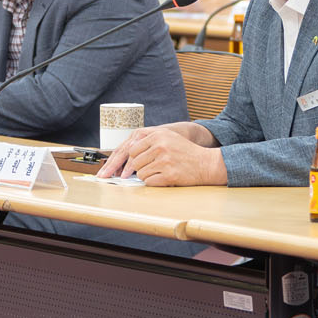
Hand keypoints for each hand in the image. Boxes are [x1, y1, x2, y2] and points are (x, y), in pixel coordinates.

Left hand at [99, 126, 225, 186]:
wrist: (206, 163)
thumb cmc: (185, 152)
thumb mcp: (167, 138)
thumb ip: (147, 141)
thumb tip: (126, 152)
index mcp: (157, 135)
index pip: (131, 149)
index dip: (123, 161)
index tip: (112, 170)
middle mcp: (160, 146)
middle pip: (134, 162)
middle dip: (136, 169)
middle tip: (137, 173)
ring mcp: (164, 160)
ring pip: (140, 173)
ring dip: (147, 176)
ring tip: (160, 172)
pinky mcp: (169, 174)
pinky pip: (149, 182)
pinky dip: (154, 182)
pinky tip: (164, 178)